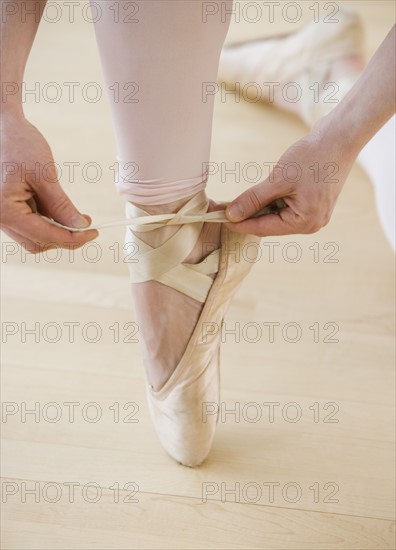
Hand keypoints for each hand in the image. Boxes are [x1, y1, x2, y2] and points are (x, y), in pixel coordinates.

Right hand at [0, 112, 97, 252]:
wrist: (2, 125)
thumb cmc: (19, 144)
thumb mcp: (45, 176)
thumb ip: (61, 206)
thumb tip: (80, 227)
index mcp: (4, 212)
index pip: (45, 236)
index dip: (73, 238)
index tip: (94, 232)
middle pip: (37, 243)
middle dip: (64, 237)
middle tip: (87, 225)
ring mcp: (1, 215)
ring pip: (34, 237)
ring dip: (56, 230)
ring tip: (75, 214)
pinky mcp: (7, 209)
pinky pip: (30, 224)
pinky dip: (47, 221)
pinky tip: (60, 209)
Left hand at [225, 121, 357, 235]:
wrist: (340, 136)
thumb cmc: (313, 157)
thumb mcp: (279, 179)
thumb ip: (254, 199)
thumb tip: (231, 215)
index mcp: (305, 222)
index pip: (264, 228)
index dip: (240, 223)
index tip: (218, 219)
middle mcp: (311, 223)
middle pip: (270, 224)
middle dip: (248, 215)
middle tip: (223, 207)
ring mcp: (313, 214)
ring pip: (276, 215)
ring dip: (258, 207)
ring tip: (239, 198)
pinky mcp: (312, 202)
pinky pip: (285, 206)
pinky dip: (271, 200)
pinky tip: (261, 192)